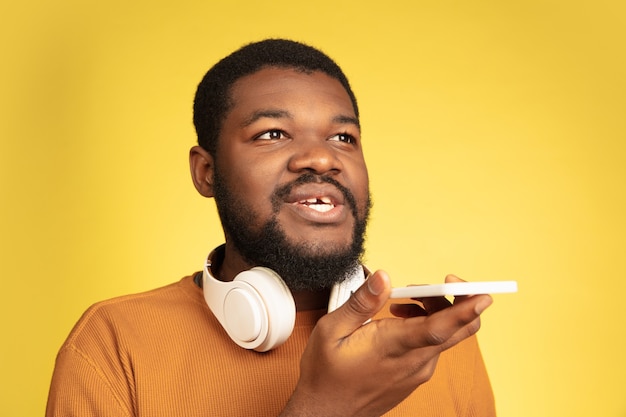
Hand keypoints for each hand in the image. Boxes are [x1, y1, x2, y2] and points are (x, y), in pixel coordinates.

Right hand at [280, 271, 492, 416]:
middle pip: (456, 328)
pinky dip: (425, 325)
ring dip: (432, 310)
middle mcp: (414, 361)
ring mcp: (419, 371)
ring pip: (446, 334)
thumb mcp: (331, 330)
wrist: (326, 413)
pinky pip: (434, 345)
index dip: (465, 310)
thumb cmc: (325, 374)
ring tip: (398, 303)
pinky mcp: (417, 375)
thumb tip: (383, 277)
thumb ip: (361, 302)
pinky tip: (398, 320)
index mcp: (393, 347)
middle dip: (452, 298)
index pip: (440, 328)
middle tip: (422, 286)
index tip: (483, 295)